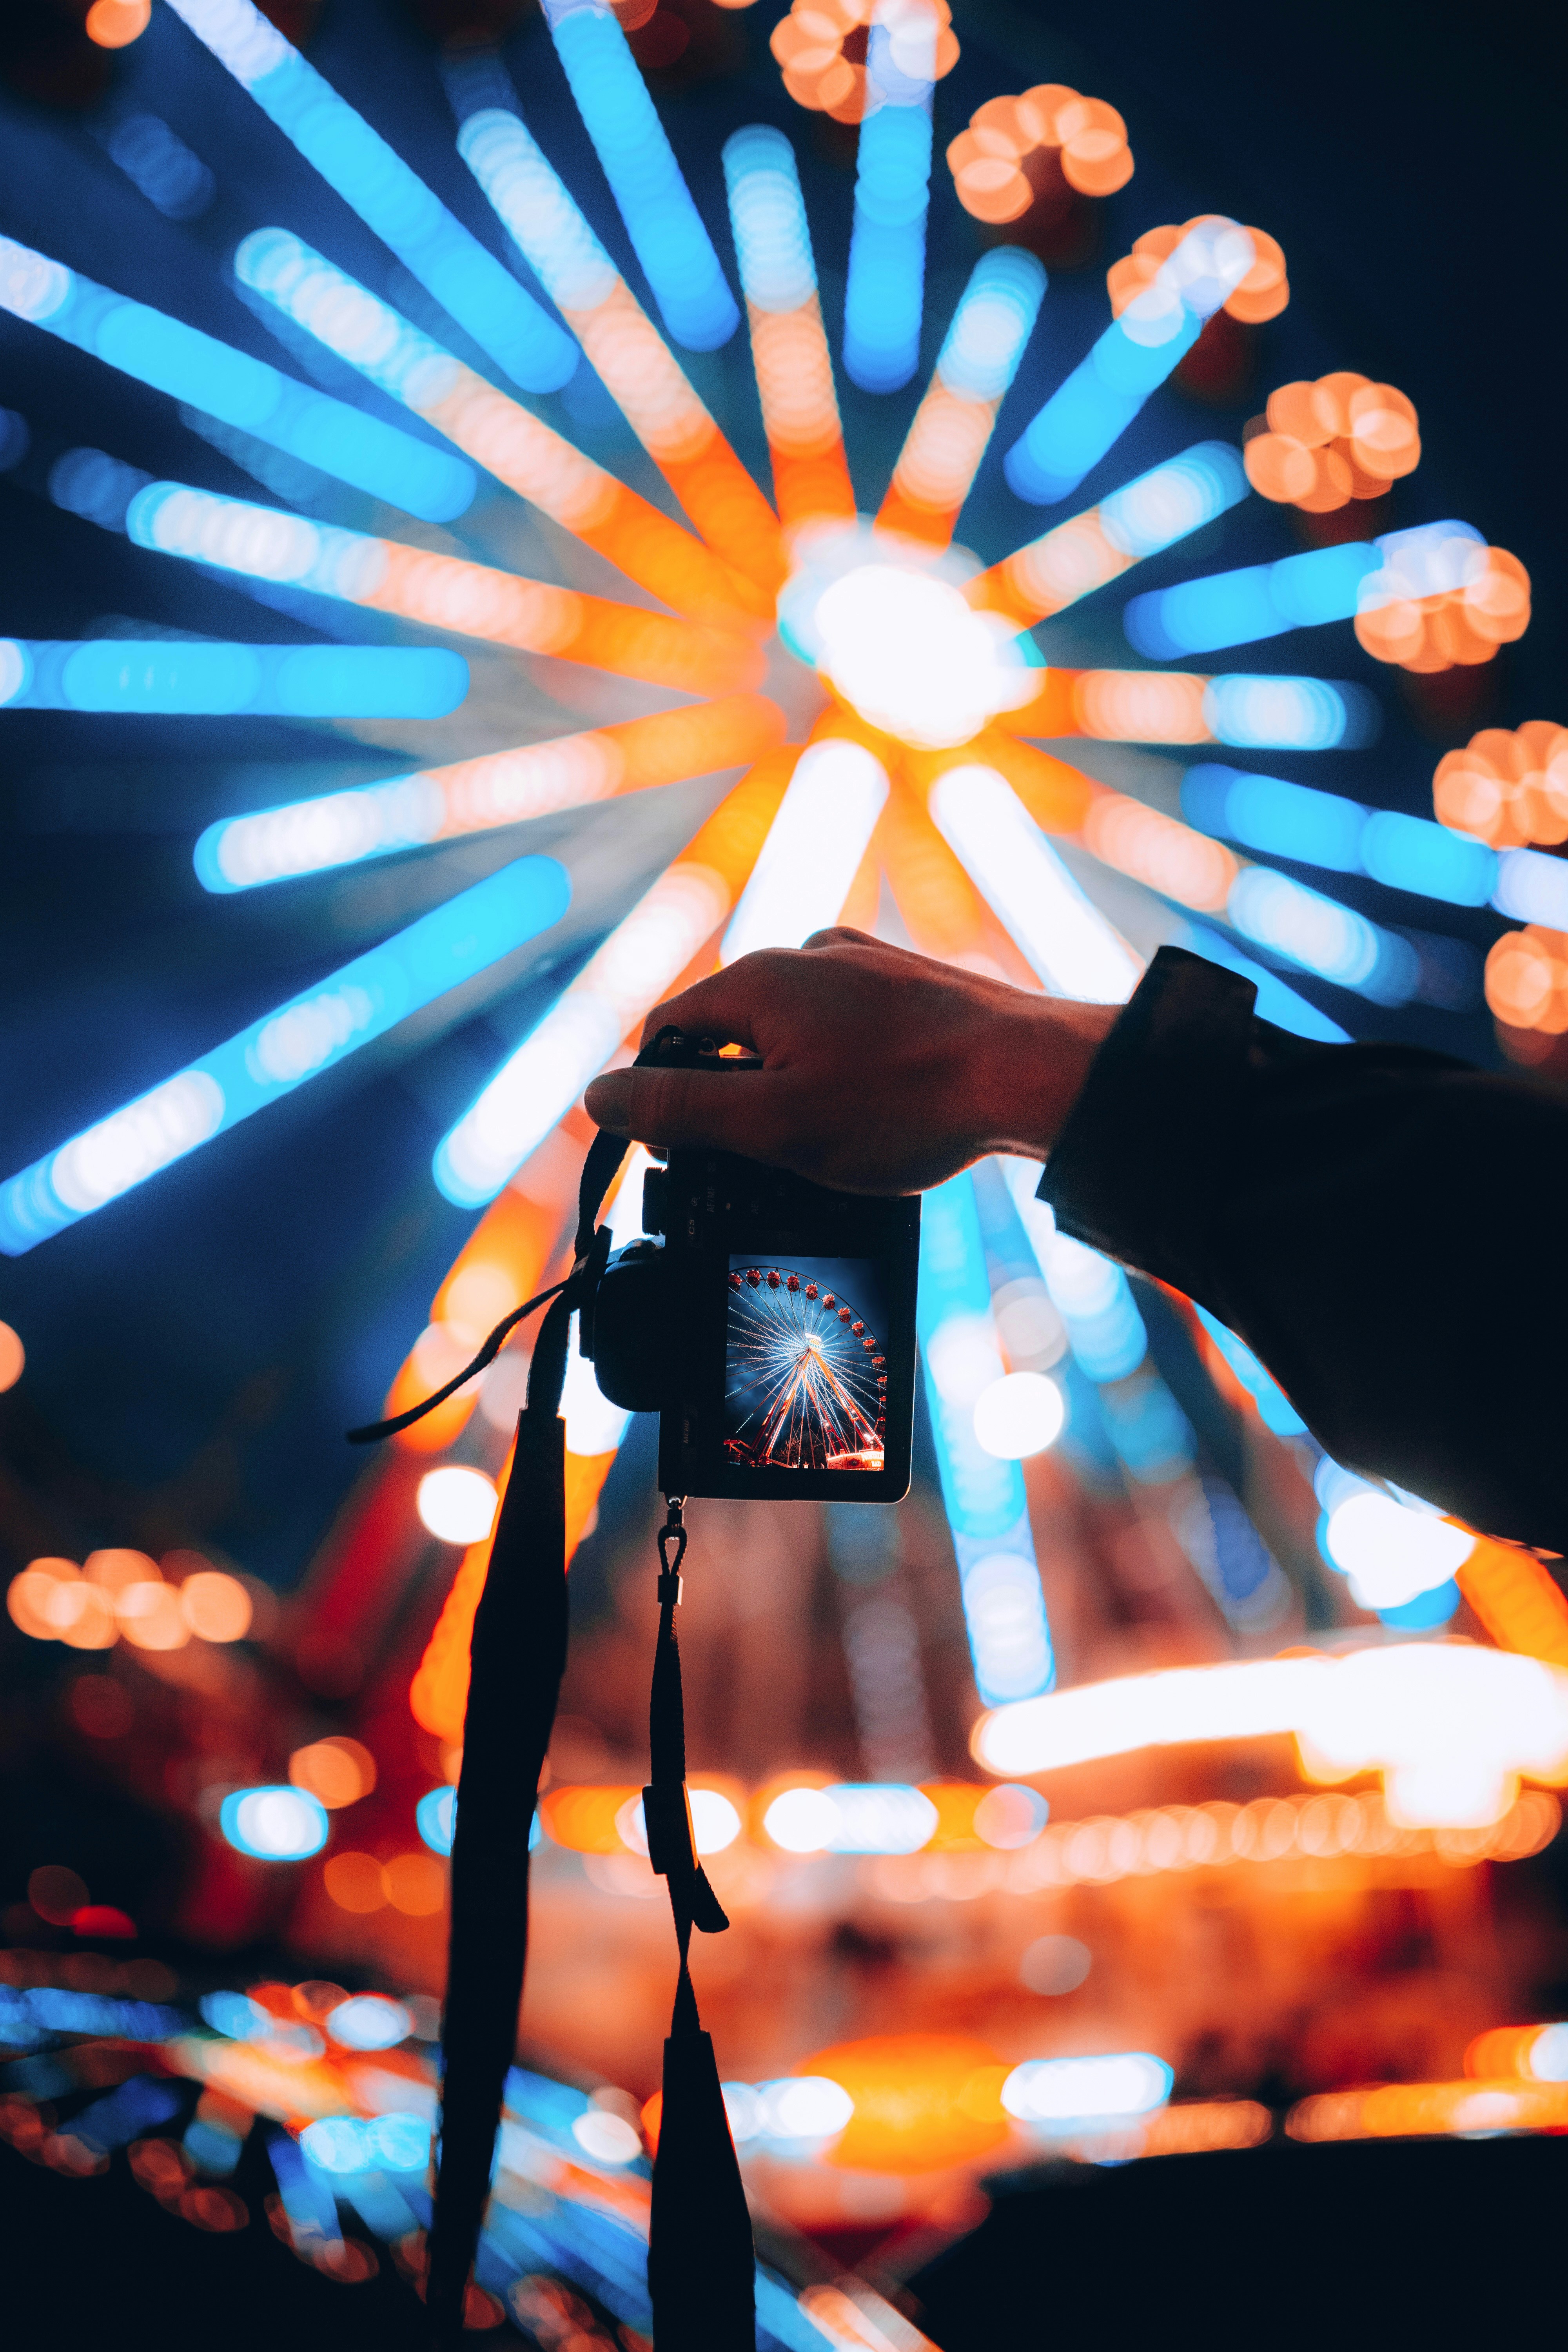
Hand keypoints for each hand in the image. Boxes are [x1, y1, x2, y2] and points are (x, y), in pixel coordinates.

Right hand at [582, 930, 1117, 1193]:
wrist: (1029, 1074)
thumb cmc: (905, 1103)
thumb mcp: (773, 1122)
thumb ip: (679, 1108)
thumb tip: (598, 1096)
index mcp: (758, 979)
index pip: (667, 1030)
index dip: (658, 1094)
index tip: (682, 1152)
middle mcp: (805, 953)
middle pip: (729, 1029)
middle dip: (731, 1094)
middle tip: (762, 1160)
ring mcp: (861, 964)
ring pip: (790, 1030)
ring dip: (789, 1085)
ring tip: (830, 1142)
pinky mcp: (907, 984)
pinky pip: (845, 1029)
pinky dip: (842, 1072)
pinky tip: (876, 1111)